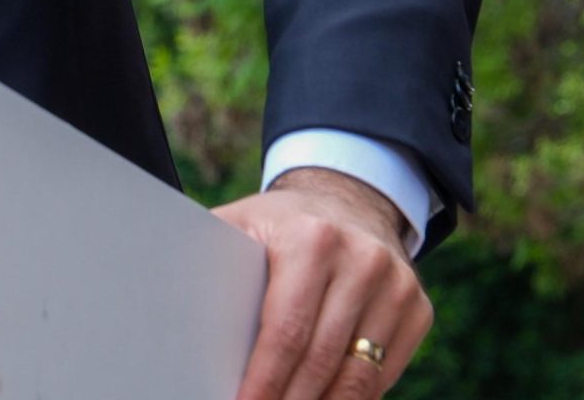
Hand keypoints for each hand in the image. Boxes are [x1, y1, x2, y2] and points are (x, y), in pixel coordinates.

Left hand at [212, 168, 431, 398]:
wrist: (349, 202)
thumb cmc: (280, 226)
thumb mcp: (243, 224)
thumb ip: (208, 258)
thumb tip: (164, 304)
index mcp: (312, 238)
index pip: (285, 330)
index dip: (262, 380)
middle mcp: (363, 259)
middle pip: (321, 360)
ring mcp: (398, 285)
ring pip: (357, 377)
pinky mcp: (419, 308)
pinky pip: (383, 375)